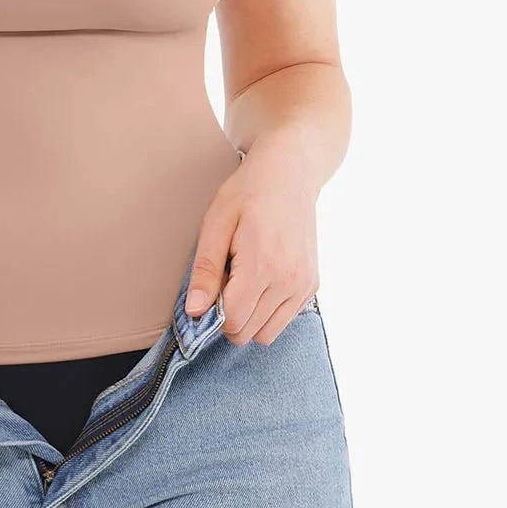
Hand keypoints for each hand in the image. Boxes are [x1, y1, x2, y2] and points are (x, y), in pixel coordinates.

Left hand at [184, 146, 318, 344]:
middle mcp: (289, 281)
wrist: (290, 173)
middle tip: (224, 280)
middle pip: (247, 332)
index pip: (233, 321)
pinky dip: (266, 312)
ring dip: (248, 318)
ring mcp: (304, 285)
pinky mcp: (311, 285)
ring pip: (266, 333)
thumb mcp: (217, 222)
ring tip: (241, 282)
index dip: (211, 313)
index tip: (207, 288)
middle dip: (228, 316)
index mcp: (263, 264)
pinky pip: (284, 320)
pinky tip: (259, 281)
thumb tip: (195, 311)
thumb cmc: (249, 192)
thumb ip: (206, 270)